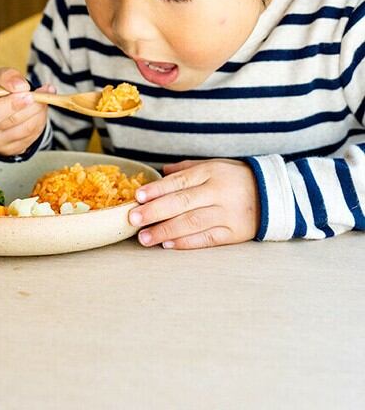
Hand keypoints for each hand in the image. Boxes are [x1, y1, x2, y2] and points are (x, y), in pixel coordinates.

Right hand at [0, 67, 52, 155]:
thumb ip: (7, 77)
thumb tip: (21, 86)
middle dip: (32, 106)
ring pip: (25, 130)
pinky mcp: (8, 150)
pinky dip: (39, 122)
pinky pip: (31, 137)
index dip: (13, 104)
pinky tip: (36, 113)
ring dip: (39, 113)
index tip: (29, 94)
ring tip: (40, 101)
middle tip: (42, 94)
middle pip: (12, 121)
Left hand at [129, 159, 259, 249]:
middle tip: (133, 220)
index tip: (138, 197)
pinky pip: (207, 239)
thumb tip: (160, 171)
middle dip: (154, 212)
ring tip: (144, 238)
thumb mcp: (214, 165)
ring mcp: (227, 214)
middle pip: (182, 203)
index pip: (179, 181)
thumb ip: (187, 169)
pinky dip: (186, 242)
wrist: (276, 195)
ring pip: (191, 223)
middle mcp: (218, 192)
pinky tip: (167, 244)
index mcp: (211, 173)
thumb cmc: (237, 178)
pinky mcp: (235, 233)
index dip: (157, 190)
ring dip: (165, 231)